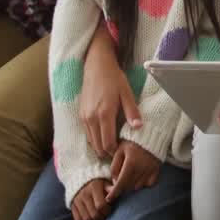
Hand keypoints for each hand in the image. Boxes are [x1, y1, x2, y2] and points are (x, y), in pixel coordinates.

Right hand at [70, 178, 111, 219]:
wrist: (81, 177)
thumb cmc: (99, 181)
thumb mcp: (106, 181)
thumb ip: (111, 187)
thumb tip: (118, 190)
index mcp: (94, 187)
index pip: (101, 206)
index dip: (107, 210)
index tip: (110, 208)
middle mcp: (84, 194)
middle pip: (94, 214)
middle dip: (101, 217)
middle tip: (105, 214)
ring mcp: (77, 201)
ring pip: (86, 219)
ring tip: (99, 217)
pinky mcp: (72, 206)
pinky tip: (91, 219)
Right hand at [81, 23, 140, 158]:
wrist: (96, 66)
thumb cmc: (114, 78)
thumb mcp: (126, 93)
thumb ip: (132, 111)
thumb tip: (139, 127)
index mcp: (104, 114)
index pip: (107, 142)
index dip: (114, 151)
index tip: (122, 152)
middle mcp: (91, 118)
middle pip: (97, 145)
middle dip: (107, 152)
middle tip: (117, 153)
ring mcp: (84, 116)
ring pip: (90, 141)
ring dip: (99, 146)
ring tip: (111, 147)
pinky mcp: (81, 114)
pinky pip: (86, 133)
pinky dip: (94, 138)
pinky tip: (103, 136)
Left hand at [106, 141, 159, 201]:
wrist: (151, 133)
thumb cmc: (132, 141)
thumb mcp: (119, 150)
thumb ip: (115, 166)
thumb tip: (114, 181)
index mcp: (131, 163)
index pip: (121, 184)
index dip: (114, 193)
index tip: (108, 199)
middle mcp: (142, 168)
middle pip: (129, 187)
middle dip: (122, 187)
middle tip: (118, 182)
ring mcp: (151, 170)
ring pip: (138, 187)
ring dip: (131, 185)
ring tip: (129, 176)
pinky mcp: (158, 169)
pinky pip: (149, 184)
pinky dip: (143, 183)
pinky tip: (139, 177)